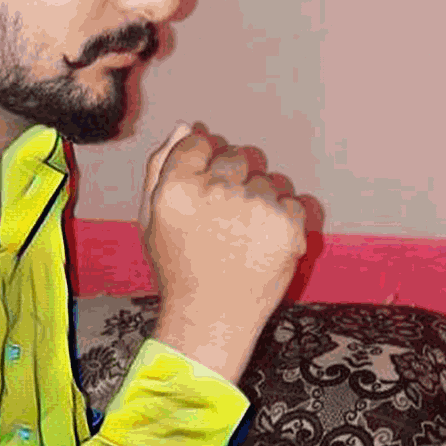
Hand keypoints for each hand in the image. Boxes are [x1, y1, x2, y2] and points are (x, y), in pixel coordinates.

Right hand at [140, 121, 310, 383]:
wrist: (211, 318)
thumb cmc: (178, 266)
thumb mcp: (152, 217)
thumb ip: (161, 167)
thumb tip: (187, 126)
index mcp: (177, 187)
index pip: (199, 142)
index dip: (203, 163)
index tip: (204, 188)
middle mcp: (216, 190)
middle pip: (236, 155)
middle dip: (232, 178)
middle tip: (224, 218)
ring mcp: (255, 206)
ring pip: (267, 178)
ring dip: (260, 199)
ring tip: (243, 235)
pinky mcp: (287, 225)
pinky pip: (293, 200)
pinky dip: (284, 219)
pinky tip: (263, 243)